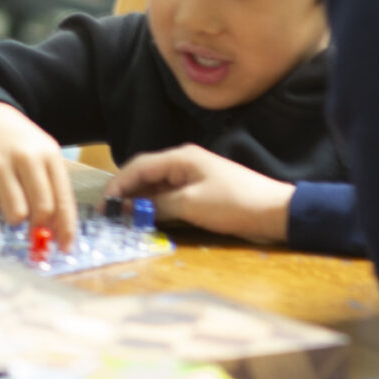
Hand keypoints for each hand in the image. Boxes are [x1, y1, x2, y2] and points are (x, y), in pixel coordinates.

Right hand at [0, 101, 77, 246]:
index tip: (65, 248)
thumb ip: (50, 189)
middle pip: (41, 209)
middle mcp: (25, 156)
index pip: (62, 199)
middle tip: (30, 228)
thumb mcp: (39, 155)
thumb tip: (55, 233)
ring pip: (14, 213)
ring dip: (12, 216)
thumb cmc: (14, 142)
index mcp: (48, 153)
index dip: (65, 228)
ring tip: (6, 199)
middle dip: (38, 226)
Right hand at [106, 145, 293, 242]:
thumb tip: (133, 210)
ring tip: (123, 219)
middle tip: (109, 215)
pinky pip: (170, 195)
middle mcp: (184, 163)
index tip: (104, 205)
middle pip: (145, 174)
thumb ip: (159, 205)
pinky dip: (156, 206)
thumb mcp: (191, 205)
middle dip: (126, 192)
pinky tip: (148, 219)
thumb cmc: (233, 203)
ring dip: (140, 201)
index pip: (138, 166)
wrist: (275, 211)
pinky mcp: (201, 191)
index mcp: (181, 158)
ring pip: (157, 186)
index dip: (118, 184)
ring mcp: (193, 177)